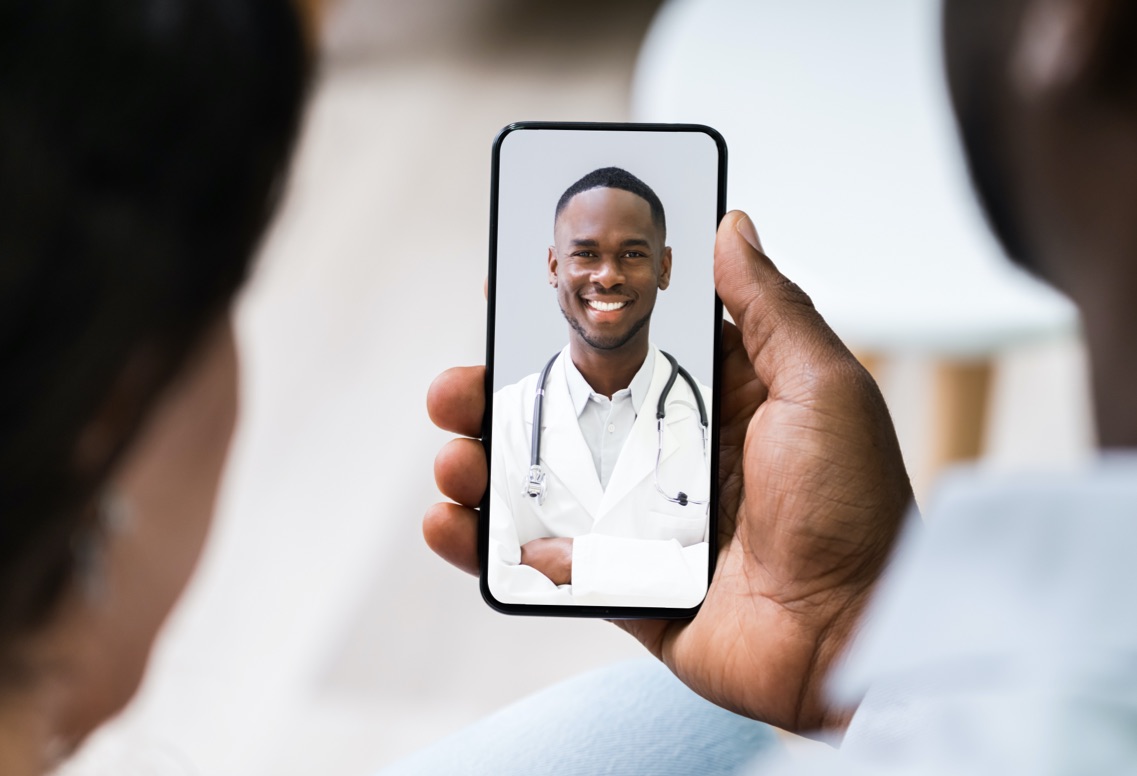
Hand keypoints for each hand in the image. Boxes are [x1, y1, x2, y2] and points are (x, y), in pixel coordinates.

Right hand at [425, 211, 911, 733]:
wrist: (856, 638)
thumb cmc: (855, 510)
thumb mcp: (822, 387)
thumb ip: (770, 307)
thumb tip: (731, 224)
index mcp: (716, 401)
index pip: (623, 348)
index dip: (564, 324)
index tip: (507, 296)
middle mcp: (671, 456)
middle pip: (564, 416)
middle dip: (498, 397)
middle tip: (456, 388)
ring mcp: (641, 523)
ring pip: (540, 485)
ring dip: (482, 468)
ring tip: (456, 461)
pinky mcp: (624, 584)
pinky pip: (543, 562)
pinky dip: (489, 548)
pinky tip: (453, 525)